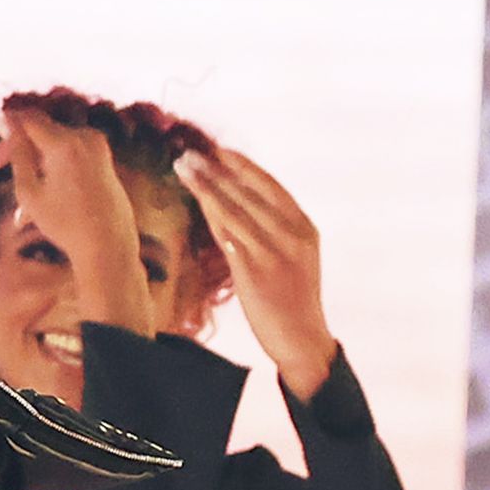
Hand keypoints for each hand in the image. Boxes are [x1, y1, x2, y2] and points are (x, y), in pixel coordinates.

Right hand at [0, 107, 158, 339]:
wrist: (107, 244)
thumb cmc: (64, 223)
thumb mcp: (29, 191)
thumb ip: (17, 153)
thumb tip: (7, 122)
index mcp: (64, 143)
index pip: (27, 118)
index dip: (3, 120)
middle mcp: (84, 136)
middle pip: (40, 130)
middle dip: (14, 147)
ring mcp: (97, 145)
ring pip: (52, 145)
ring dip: (31, 165)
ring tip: (19, 210)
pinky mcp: (103, 156)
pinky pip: (69, 154)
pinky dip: (51, 170)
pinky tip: (40, 203)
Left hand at [174, 143, 333, 395]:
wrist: (303, 339)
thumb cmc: (292, 300)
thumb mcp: (292, 259)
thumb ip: (274, 233)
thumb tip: (240, 210)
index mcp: (304, 228)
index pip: (271, 186)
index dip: (243, 166)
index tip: (220, 150)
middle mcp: (293, 235)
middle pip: (250, 193)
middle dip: (218, 170)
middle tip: (191, 152)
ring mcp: (276, 252)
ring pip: (237, 209)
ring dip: (208, 185)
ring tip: (185, 167)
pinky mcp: (257, 272)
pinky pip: (230, 236)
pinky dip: (213, 215)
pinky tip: (197, 200)